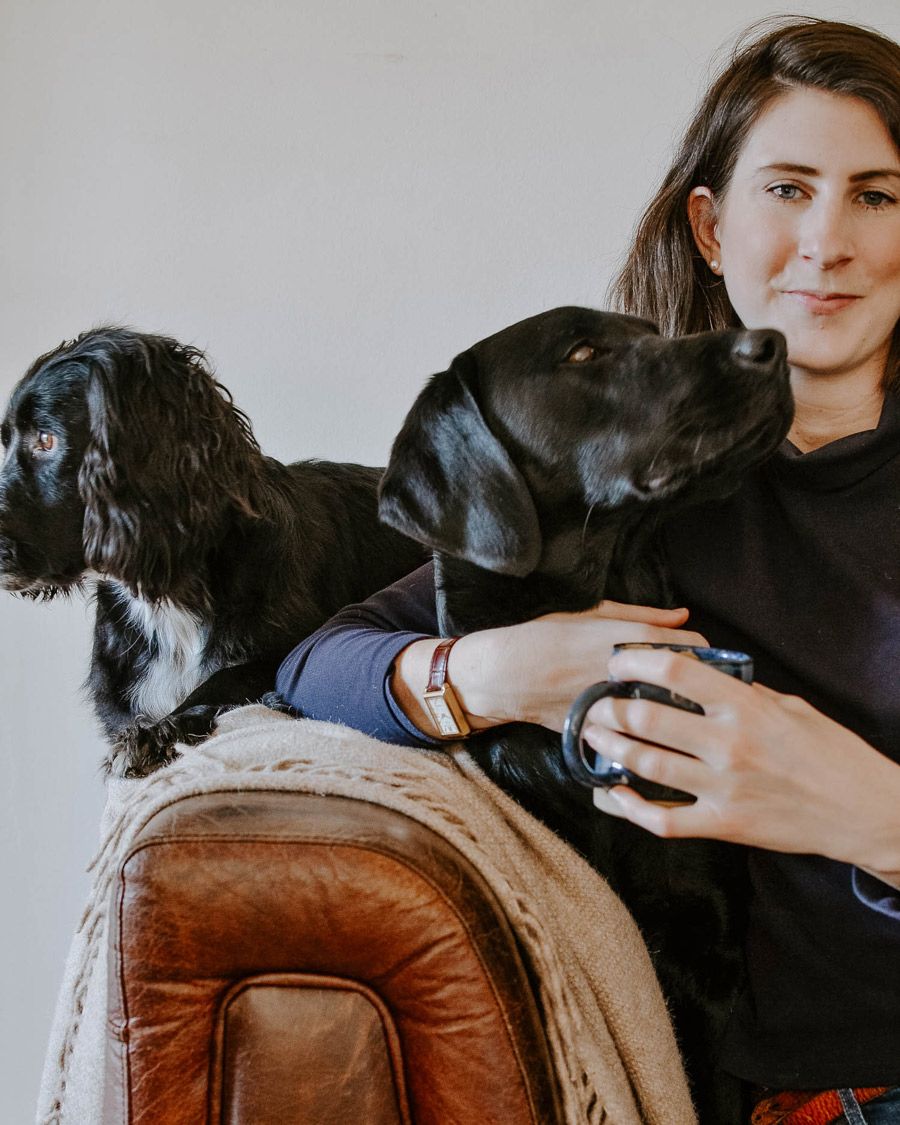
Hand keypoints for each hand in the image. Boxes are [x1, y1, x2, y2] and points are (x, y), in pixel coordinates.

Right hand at [453, 601, 706, 731]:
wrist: (508, 673)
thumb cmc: (548, 636)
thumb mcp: (595, 614)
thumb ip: (644, 615)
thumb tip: (684, 614)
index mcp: (634, 638)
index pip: (695, 645)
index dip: (704, 653)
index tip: (700, 660)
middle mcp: (633, 672)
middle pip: (690, 682)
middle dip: (696, 686)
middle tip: (692, 689)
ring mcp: (620, 704)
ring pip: (669, 712)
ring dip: (676, 711)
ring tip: (674, 711)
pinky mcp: (606, 729)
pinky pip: (643, 735)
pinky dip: (650, 734)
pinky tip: (649, 731)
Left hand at [584, 647, 899, 876]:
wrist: (862, 810)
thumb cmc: (829, 752)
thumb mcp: (789, 706)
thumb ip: (742, 691)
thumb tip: (700, 672)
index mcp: (746, 707)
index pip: (675, 673)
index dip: (635, 662)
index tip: (617, 662)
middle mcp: (729, 744)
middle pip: (646, 718)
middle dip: (608, 708)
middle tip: (594, 702)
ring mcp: (724, 788)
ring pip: (645, 765)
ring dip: (609, 748)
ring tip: (593, 736)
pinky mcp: (724, 825)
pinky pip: (663, 820)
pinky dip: (630, 809)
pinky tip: (614, 795)